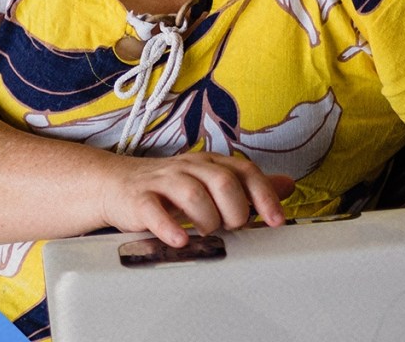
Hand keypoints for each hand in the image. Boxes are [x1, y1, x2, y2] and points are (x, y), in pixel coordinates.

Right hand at [99, 151, 293, 246]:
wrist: (117, 184)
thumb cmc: (169, 189)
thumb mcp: (211, 183)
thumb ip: (249, 186)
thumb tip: (288, 185)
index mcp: (210, 164)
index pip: (244, 171)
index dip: (263, 195)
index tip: (276, 220)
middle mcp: (189, 168)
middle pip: (222, 182)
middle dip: (235, 210)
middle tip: (232, 227)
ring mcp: (163, 182)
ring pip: (192, 194)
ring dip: (207, 219)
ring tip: (207, 233)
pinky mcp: (138, 199)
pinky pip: (154, 211)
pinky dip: (169, 227)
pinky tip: (180, 240)